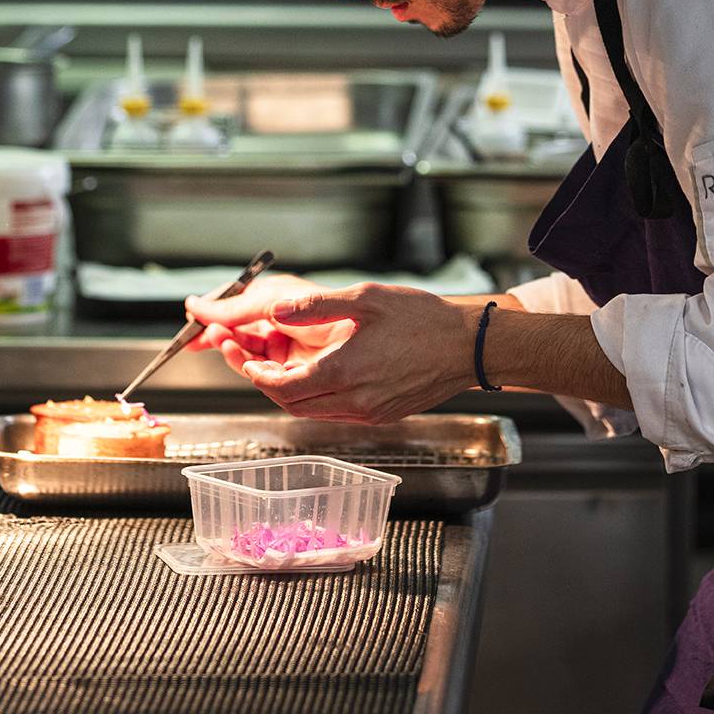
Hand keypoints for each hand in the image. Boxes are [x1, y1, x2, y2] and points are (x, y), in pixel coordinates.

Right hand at [185, 273, 351, 377]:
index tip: (192, 315)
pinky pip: (260, 370)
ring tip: (221, 340)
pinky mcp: (292, 371)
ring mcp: (285, 349)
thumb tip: (199, 305)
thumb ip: (239, 306)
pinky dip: (245, 363)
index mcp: (278, 300)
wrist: (370, 335)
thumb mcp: (278, 299)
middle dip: (217, 334)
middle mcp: (280, 325)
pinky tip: (237, 354)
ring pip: (246, 353)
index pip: (238, 307)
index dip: (214, 313)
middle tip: (198, 336)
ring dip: (230, 348)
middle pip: (238, 333)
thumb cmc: (329, 307)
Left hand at [205, 283, 478, 426]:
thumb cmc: (422, 318)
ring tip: (281, 365)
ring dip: (293, 392)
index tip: (246, 358)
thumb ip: (315, 306)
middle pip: (294, 404)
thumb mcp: (366, 298)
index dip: (258, 375)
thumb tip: (274, 310)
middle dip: (269, 384)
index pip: (284, 387)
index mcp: (345, 372)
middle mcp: (354, 401)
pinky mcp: (382, 414)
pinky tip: (319, 374)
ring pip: (314, 411)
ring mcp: (369, 412)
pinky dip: (318, 397)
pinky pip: (337, 412)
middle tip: (254, 361)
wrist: (468, 346)